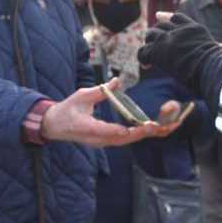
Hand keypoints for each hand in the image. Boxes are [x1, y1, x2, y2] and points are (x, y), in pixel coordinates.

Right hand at [41, 78, 183, 146]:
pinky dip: (141, 133)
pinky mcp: (106, 140)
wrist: (54, 126)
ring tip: (168, 126)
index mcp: (88, 129)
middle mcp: (98, 139)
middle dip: (147, 132)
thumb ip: (100, 90)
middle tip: (166, 125)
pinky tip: (155, 128)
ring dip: (148, 134)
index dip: (124, 130)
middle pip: (126, 139)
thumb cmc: (66, 110)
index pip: (108, 131)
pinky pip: (126, 138)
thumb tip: (116, 81)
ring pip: (129, 140)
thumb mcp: (81, 96)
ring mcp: (103, 141)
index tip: (140, 128)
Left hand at [138, 13, 220, 89]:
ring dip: (149, 44)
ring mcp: (169, 38)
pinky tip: (147, 66)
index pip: (178, 18)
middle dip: (156, 33)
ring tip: (150, 55)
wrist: (211, 67)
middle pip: (161, 25)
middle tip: (153, 44)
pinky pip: (144, 51)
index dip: (167, 17)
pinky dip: (143, 58)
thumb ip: (215, 45)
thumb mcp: (217, 49)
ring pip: (151, 34)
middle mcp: (181, 30)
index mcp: (195, 29)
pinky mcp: (159, 49)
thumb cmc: (218, 64)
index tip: (158, 16)